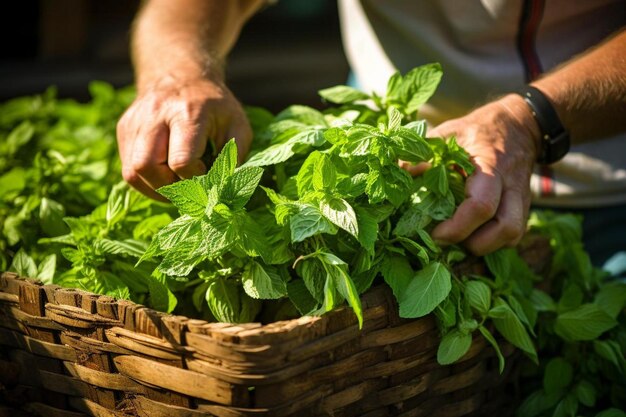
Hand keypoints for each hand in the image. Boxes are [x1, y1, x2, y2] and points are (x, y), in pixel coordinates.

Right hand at [116, 75, 251, 199]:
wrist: (181, 74)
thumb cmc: (215, 106)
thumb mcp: (238, 125)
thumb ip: (235, 157)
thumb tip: (223, 189)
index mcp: (187, 113)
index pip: (181, 161)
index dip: (194, 177)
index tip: (205, 171)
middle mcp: (155, 115)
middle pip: (147, 167)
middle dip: (169, 187)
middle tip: (187, 186)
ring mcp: (135, 122)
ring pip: (132, 172)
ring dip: (155, 189)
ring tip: (176, 184)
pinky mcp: (124, 129)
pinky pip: (128, 169)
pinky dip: (146, 182)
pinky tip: (164, 177)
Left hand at [403, 94, 540, 254]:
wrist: (517, 125)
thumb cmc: (476, 130)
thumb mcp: (447, 134)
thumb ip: (421, 153)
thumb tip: (397, 172)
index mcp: (490, 166)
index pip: (480, 206)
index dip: (457, 227)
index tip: (434, 233)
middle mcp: (510, 185)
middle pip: (505, 228)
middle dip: (473, 243)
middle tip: (446, 241)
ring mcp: (521, 198)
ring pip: (513, 235)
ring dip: (485, 245)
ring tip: (459, 242)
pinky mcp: (523, 207)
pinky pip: (514, 235)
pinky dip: (494, 242)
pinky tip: (473, 236)